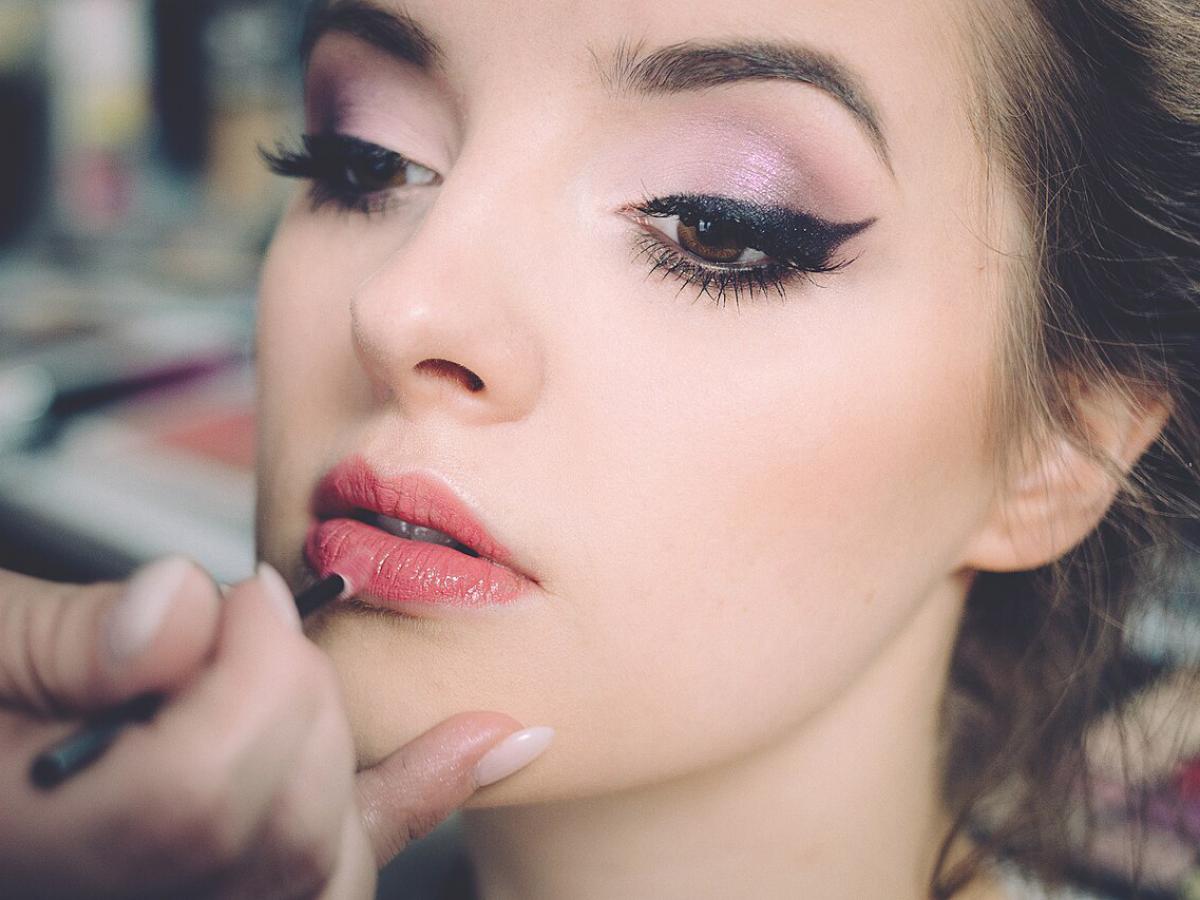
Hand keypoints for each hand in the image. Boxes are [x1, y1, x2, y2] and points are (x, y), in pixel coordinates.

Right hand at [0, 558, 546, 898]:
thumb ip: (62, 637)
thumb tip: (181, 610)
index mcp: (51, 849)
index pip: (202, 795)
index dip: (250, 674)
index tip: (243, 597)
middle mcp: (135, 895)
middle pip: (286, 826)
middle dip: (292, 692)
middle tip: (242, 621)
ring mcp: (200, 898)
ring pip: (330, 860)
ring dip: (340, 741)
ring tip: (289, 670)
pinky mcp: (244, 877)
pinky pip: (353, 853)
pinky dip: (422, 788)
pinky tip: (489, 740)